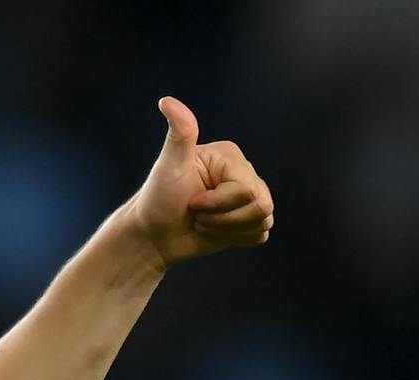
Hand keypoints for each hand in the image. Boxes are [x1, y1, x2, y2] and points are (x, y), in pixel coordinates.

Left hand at [127, 96, 274, 268]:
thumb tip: (167, 101)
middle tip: (198, 215)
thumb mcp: (168, 166)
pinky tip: (218, 232)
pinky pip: (261, 234)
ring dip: (229, 230)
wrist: (155, 234)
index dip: (219, 204)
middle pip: (261, 205)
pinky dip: (238, 239)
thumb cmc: (158, 199)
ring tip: (206, 223)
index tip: (192, 203)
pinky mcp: (248, 220)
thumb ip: (179, 134)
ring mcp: (249, 197)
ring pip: (263, 220)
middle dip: (224, 220)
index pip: (246, 189)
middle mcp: (244, 173)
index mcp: (230, 157)